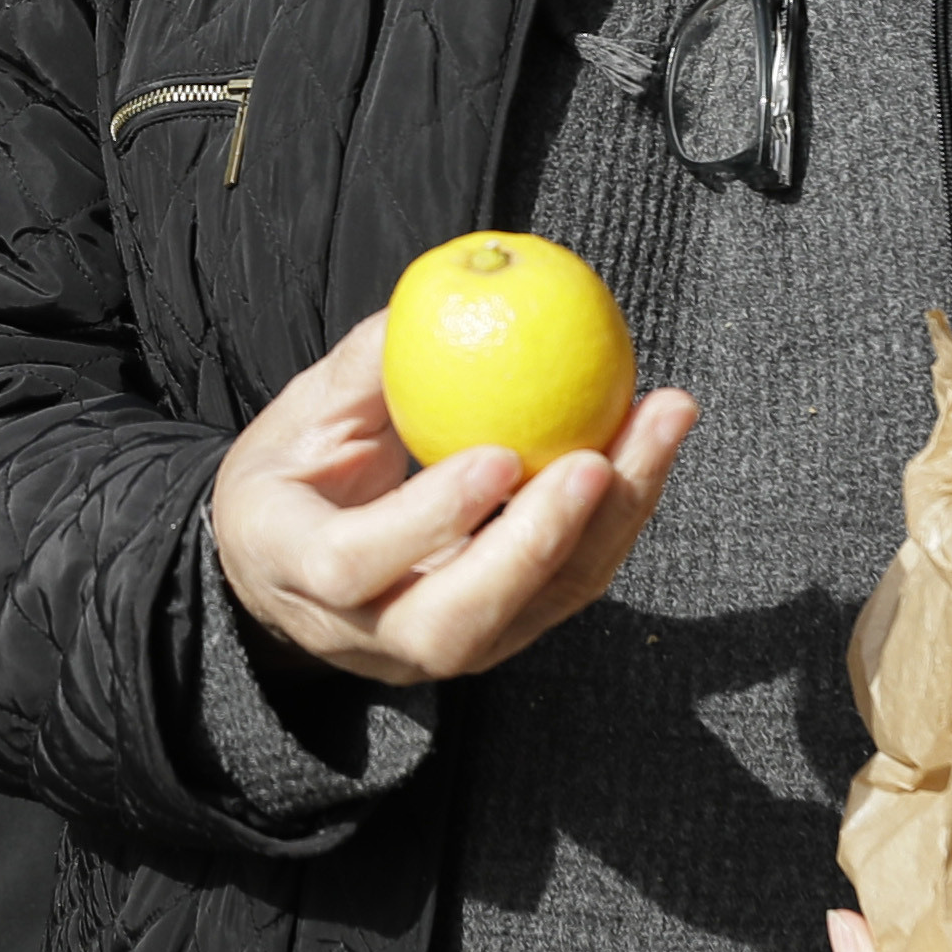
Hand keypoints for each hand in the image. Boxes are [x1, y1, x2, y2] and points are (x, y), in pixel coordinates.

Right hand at [208, 313, 694, 686]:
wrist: (290, 563)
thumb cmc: (291, 474)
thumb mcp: (302, 415)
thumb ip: (363, 369)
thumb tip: (437, 302)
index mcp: (294, 571)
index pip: (353, 564)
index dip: (426, 519)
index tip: (495, 456)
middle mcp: (367, 633)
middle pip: (455, 623)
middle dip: (538, 545)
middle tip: (599, 461)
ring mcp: (436, 649)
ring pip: (533, 610)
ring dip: (612, 522)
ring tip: (660, 423)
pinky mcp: (497, 638)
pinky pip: (567, 588)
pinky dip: (618, 517)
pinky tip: (651, 442)